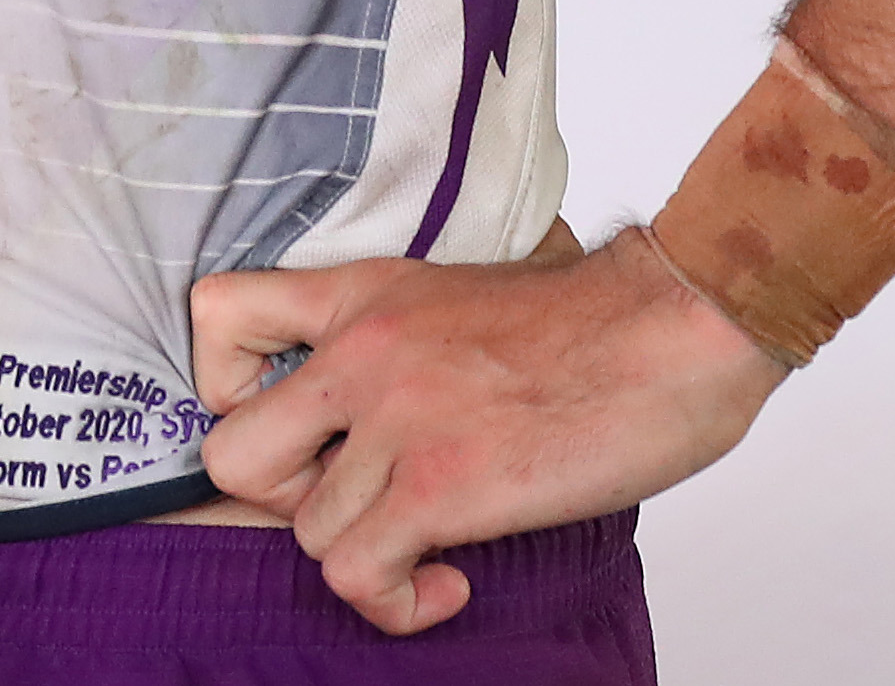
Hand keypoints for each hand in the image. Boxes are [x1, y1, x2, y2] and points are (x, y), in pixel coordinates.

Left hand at [190, 230, 784, 636]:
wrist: (677, 327)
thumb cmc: (598, 321)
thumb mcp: (463, 293)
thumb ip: (405, 336)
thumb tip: (383, 407)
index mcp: (365, 295)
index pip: (217, 312)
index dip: (226, 387)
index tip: (291, 424)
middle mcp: (362, 352)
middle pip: (232, 454)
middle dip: (285, 501)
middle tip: (355, 502)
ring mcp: (397, 420)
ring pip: (305, 532)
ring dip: (366, 556)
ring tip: (428, 548)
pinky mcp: (439, 486)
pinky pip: (355, 574)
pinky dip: (394, 602)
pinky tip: (446, 584)